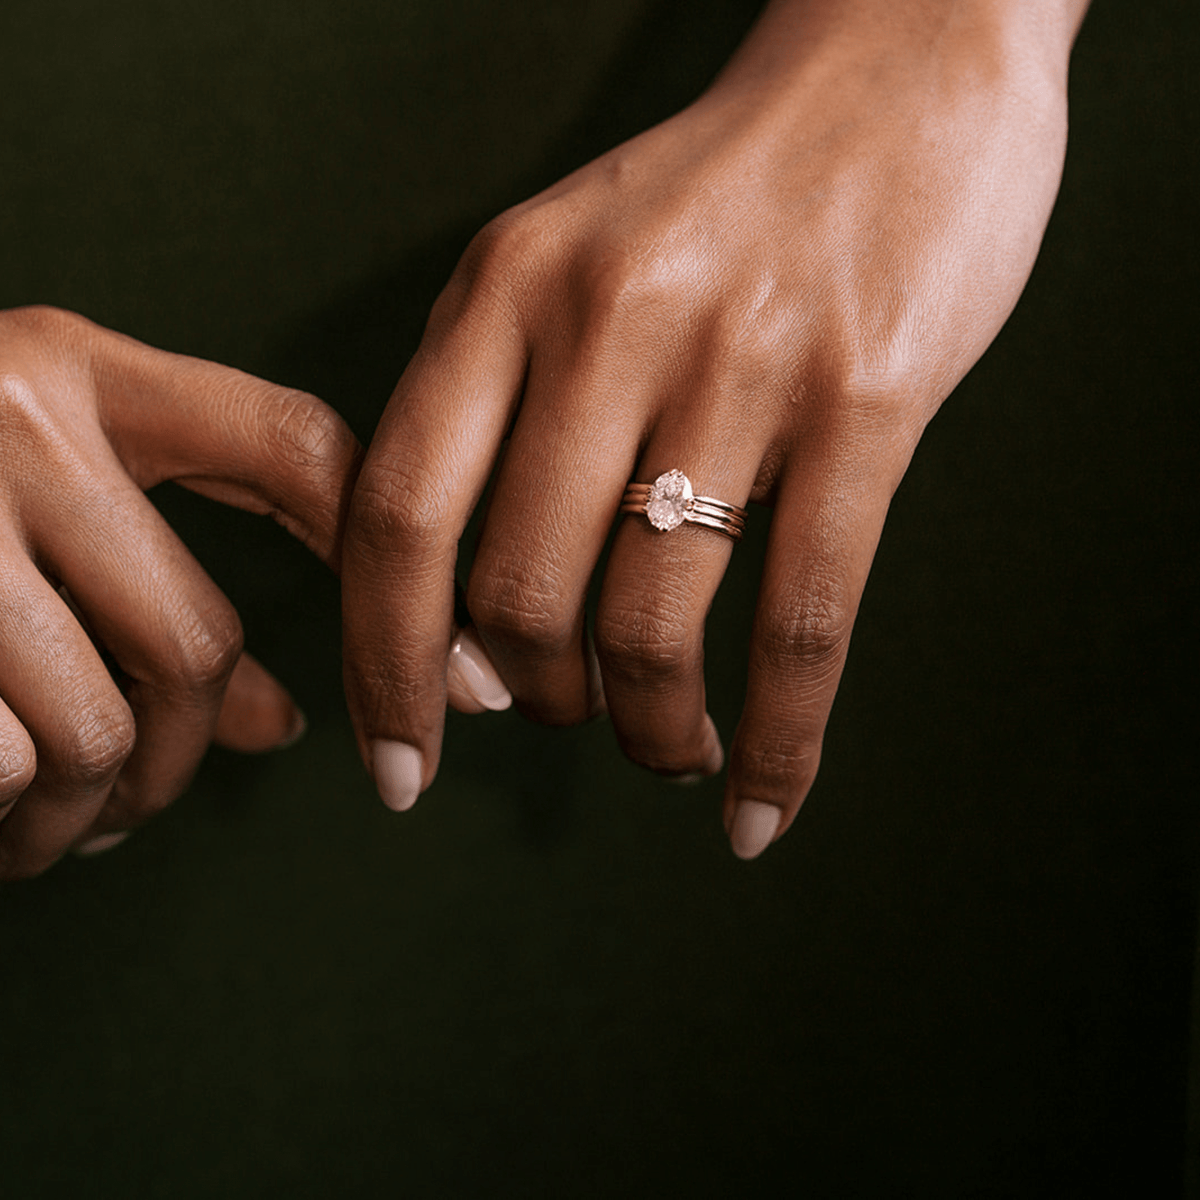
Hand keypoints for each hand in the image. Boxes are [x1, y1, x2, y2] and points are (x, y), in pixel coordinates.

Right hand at [0, 305, 360, 878]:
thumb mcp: (31, 482)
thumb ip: (153, 575)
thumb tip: (275, 723)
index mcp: (77, 366)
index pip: (293, 445)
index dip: (372, 547)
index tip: (430, 648)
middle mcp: (12, 418)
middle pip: (199, 638)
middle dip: (192, 750)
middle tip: (156, 792)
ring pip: (105, 723)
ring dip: (103, 807)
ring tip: (75, 827)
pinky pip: (9, 762)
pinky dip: (21, 816)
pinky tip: (10, 822)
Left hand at [341, 0, 1083, 855]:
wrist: (899, 62)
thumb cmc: (715, 193)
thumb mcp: (561, 259)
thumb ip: (495, 413)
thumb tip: (472, 628)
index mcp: (504, 289)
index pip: (400, 514)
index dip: (384, 664)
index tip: (400, 763)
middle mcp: (605, 322)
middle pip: (524, 592)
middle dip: (539, 703)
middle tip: (571, 721)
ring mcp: (742, 359)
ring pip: (654, 621)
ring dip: (648, 729)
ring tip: (666, 752)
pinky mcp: (868, 398)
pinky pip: (804, 619)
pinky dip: (780, 741)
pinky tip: (760, 804)